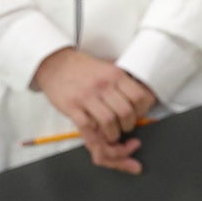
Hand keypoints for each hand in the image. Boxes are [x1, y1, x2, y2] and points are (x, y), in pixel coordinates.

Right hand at [32, 50, 151, 173]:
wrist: (56, 63)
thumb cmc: (83, 68)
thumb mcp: (109, 67)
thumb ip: (124, 81)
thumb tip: (145, 94)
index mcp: (115, 75)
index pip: (140, 97)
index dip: (143, 110)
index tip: (140, 114)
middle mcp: (103, 85)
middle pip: (125, 112)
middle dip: (129, 125)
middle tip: (127, 127)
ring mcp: (86, 97)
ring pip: (109, 122)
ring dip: (114, 134)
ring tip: (113, 134)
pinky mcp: (71, 107)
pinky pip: (87, 127)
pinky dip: (95, 137)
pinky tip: (98, 136)